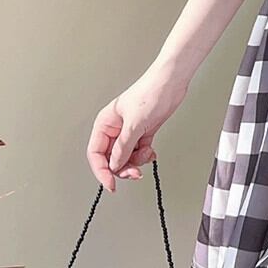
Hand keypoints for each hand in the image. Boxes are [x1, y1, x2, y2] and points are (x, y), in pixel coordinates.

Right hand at [86, 67, 187, 193]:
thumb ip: (123, 148)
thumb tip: (114, 166)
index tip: (111, 184)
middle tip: (135, 173)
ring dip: (136, 161)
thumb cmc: (151, 93)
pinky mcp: (143, 132)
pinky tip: (151, 152)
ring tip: (147, 155)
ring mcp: (129, 131)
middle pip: (111, 158)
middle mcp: (115, 128)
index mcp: (105, 123)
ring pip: (126, 157)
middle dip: (123, 167)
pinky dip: (145, 155)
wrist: (171, 82)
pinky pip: (139, 152)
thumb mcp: (134, 124)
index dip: (101, 171)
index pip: (96, 153)